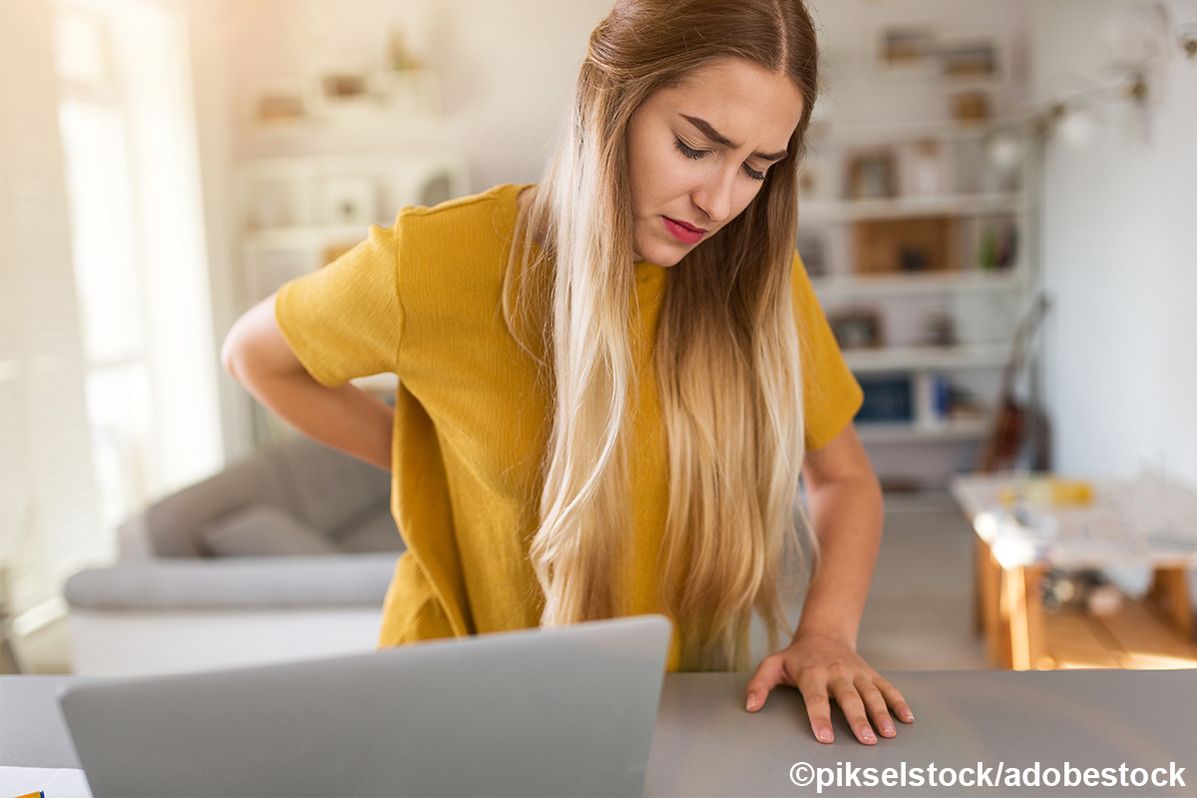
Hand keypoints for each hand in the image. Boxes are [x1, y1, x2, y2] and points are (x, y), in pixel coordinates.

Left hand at [744, 631, 913, 744]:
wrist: (824, 633)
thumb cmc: (797, 657)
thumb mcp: (773, 665)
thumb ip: (759, 684)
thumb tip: (750, 706)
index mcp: (812, 672)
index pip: (815, 697)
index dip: (819, 716)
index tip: (824, 737)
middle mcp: (836, 672)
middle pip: (848, 697)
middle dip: (858, 718)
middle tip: (866, 740)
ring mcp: (856, 673)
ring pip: (871, 693)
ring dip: (881, 713)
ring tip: (888, 733)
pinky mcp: (870, 674)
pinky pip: (887, 687)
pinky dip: (898, 701)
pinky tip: (907, 719)